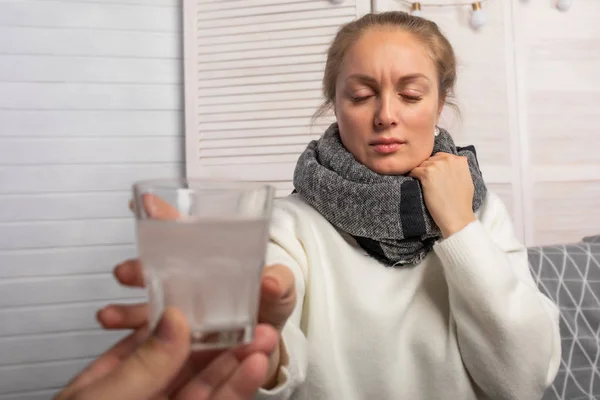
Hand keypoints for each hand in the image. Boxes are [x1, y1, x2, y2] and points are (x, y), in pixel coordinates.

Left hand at [56, 308, 277, 399]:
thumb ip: (142, 365)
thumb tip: (173, 320)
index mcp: (113, 383)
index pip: (155, 342)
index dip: (188, 321)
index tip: (216, 303)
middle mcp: (145, 399)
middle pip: (190, 364)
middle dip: (223, 342)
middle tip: (252, 323)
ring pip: (209, 388)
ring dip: (238, 364)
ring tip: (263, 342)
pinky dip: (235, 390)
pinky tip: (250, 370)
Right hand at [103, 195, 296, 388]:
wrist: (269, 341)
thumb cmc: (271, 305)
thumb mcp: (280, 289)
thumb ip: (279, 284)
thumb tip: (270, 281)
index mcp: (213, 260)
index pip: (185, 233)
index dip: (165, 215)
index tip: (142, 202)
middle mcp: (191, 282)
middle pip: (159, 270)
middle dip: (138, 269)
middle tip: (125, 273)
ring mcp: (182, 311)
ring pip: (149, 306)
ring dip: (128, 308)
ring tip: (110, 315)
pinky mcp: (178, 340)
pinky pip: (152, 338)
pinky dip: (131, 337)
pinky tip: (118, 338)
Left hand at [409, 152, 475, 237]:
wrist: (457, 216)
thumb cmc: (462, 202)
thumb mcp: (466, 179)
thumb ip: (458, 168)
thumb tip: (453, 163)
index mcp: (460, 160)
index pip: (441, 156)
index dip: (436, 165)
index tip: (433, 174)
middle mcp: (449, 160)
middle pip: (430, 159)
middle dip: (427, 168)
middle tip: (427, 181)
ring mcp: (437, 166)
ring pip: (421, 164)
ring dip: (420, 173)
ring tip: (422, 183)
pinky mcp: (426, 174)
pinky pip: (413, 171)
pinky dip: (412, 176)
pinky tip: (415, 183)